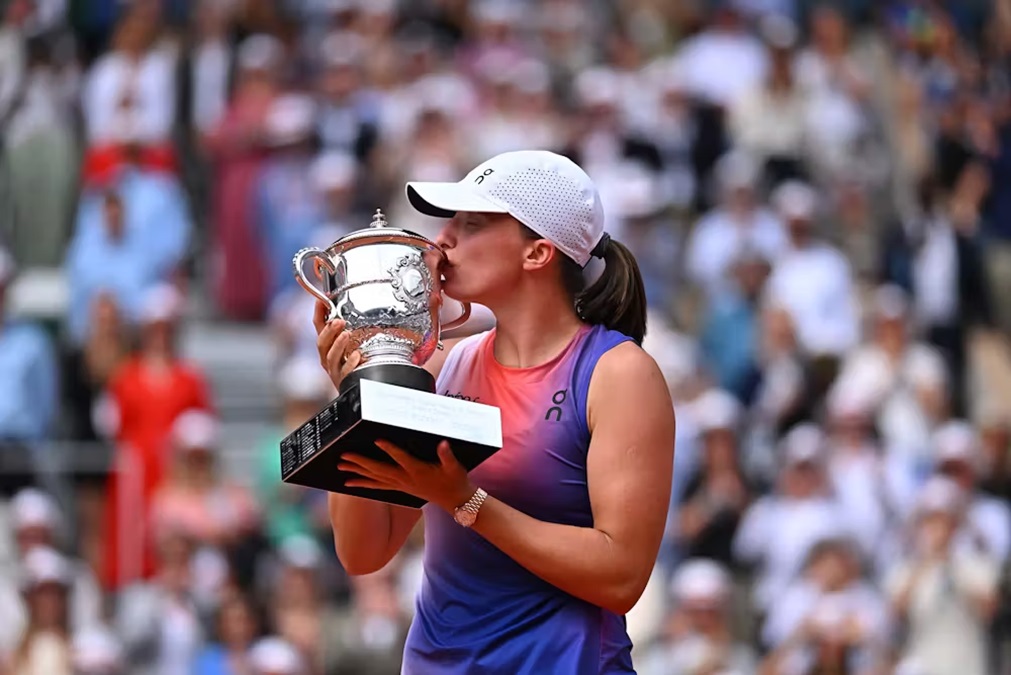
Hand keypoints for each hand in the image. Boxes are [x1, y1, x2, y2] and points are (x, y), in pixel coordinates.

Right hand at [314, 300, 361, 388]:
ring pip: (331, 357)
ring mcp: (334, 370)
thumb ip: (350, 328)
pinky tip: (357, 356)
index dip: (319, 312)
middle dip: (328, 331)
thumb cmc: (354, 364)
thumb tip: (358, 306)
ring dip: (338, 344)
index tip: (321, 300)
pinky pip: (345, 373)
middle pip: (322, 343)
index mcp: (327, 345)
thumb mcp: (350, 344)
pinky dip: (350, 364)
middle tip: (338, 321)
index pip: (318, 326)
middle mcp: (327, 358)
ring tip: (346, 334)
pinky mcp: (344, 381)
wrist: (359, 388)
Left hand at [339, 440, 475, 512]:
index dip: (390, 449)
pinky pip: (377, 487)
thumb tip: (443, 444)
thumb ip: (447, 455)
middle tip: (344, 455)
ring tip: (340, 466)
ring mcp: (401, 485)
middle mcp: (406, 479)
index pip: (401, 459)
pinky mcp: (399, 488)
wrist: (455, 501)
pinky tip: (349, 483)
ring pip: (375, 479)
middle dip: (361, 463)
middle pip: (380, 470)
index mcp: (418, 471)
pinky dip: (362, 484)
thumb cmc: (455, 480)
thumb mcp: (454, 467)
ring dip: (357, 472)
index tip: (377, 440)